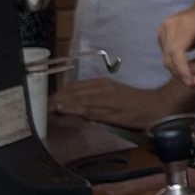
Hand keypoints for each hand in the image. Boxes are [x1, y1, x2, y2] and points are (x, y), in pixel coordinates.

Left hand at [51, 75, 186, 130]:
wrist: (156, 107)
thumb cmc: (135, 102)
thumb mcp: (113, 95)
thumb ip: (95, 98)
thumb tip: (75, 103)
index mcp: (102, 83)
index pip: (74, 87)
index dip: (58, 94)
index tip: (44, 101)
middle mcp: (101, 88)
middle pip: (72, 92)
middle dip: (55, 99)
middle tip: (38, 107)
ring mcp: (105, 99)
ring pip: (77, 99)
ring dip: (60, 103)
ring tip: (44, 108)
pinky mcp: (109, 111)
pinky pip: (87, 109)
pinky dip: (73, 109)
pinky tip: (61, 109)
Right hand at [158, 0, 194, 88]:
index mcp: (188, 23)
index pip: (177, 50)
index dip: (182, 69)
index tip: (193, 84)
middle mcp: (171, 24)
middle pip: (171, 58)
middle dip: (186, 74)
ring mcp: (164, 28)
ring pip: (168, 59)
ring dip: (186, 69)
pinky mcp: (162, 33)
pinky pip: (167, 56)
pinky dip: (180, 64)